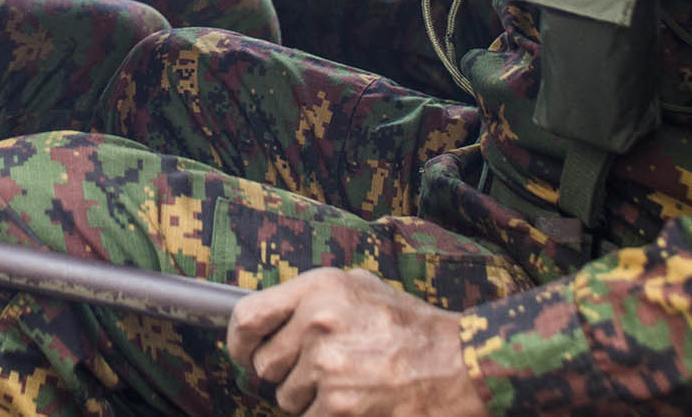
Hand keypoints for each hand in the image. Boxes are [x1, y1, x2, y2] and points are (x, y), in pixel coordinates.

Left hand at [227, 269, 484, 416]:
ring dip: (308, 397)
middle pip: (263, 364)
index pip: (247, 316)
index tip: (243, 352)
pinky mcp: (338, 406)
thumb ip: (310, 297)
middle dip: (285, 372)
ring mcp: (326, 366)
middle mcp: (316, 323)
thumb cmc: (407, 325)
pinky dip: (326, 415)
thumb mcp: (358, 287)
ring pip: (285, 397)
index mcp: (318, 289)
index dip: (238, 341)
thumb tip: (269, 315)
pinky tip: (355, 400)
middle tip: (318, 369)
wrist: (454, 364)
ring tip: (345, 382)